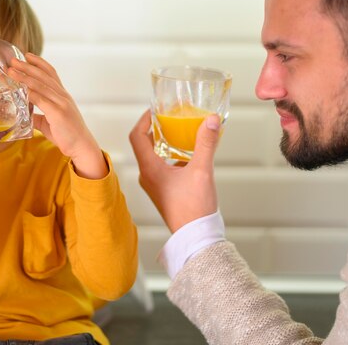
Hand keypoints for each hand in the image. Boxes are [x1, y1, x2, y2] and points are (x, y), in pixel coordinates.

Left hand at [8, 53, 106, 178]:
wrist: (82, 146)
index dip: (39, 63)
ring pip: (41, 85)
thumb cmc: (67, 135)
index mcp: (62, 95)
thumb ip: (37, 116)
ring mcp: (62, 103)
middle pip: (43, 75)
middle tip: (13, 60)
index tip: (27, 55)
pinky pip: (42, 100)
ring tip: (12, 70)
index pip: (51, 73)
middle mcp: (63, 96)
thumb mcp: (50, 122)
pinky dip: (30, 93)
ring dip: (25, 76)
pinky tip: (20, 88)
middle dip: (27, 66)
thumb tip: (24, 114)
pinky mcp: (59, 113)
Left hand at [129, 110, 220, 232]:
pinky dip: (171, 156)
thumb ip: (206, 143)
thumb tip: (211, 120)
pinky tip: (189, 154)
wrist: (196, 236)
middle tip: (169, 117)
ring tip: (180, 132)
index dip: (144, 120)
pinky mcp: (163, 191)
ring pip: (153, 157)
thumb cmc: (194, 208)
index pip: (137, 137)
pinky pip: (162, 167)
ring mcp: (154, 184)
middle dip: (156, 129)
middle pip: (144, 145)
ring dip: (164, 143)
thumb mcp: (202, 171)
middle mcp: (148, 176)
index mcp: (150, 169)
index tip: (156, 110)